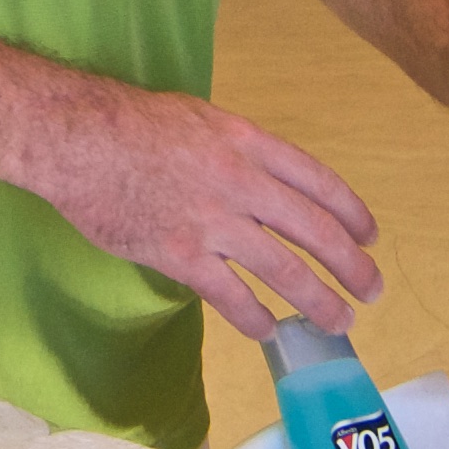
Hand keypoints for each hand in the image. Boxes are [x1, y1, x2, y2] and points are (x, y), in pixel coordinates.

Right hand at [26, 82, 380, 338]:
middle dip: (351, 266)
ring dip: (318, 301)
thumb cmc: (131, 123)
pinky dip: (255, 317)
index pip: (319, 181)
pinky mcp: (180, 254)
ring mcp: (212, 221)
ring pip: (283, 269)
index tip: (370, 236)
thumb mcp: (202, 119)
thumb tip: (265, 183)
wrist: (76, 138)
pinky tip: (268, 330)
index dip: (353, 213)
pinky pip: (230, 295)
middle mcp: (241, 181)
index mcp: (249, 143)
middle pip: (315, 230)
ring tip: (337, 322)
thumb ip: (239, 151)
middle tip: (371, 290)